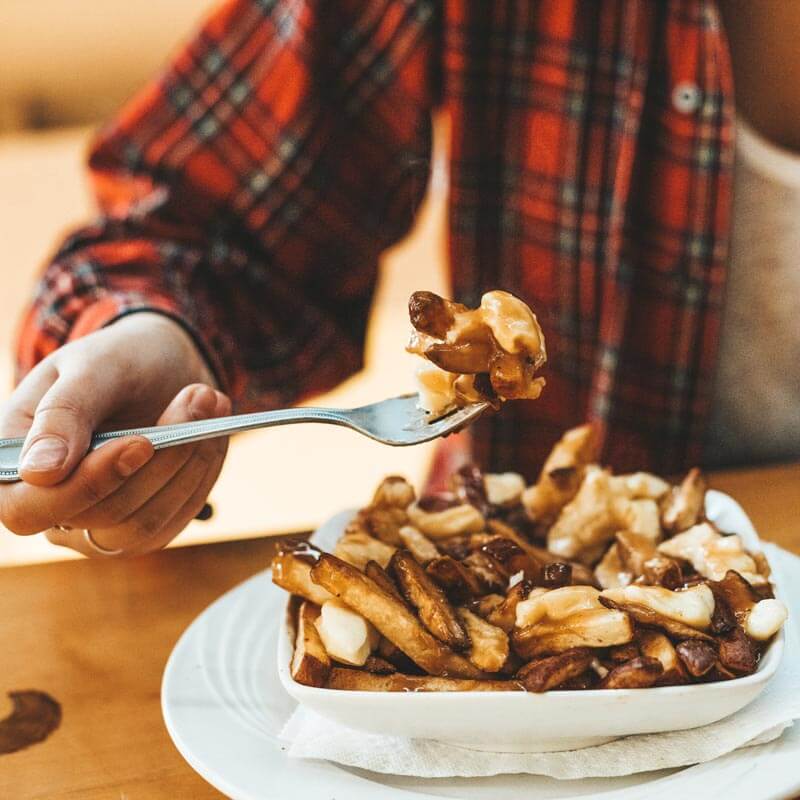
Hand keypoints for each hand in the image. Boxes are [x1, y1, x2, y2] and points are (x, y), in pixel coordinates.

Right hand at [0, 313, 230, 556]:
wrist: (160, 365)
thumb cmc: (117, 360)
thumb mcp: (90, 368)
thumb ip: (63, 413)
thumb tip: (39, 472)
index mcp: (12, 462)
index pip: (27, 508)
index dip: (86, 484)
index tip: (142, 442)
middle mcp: (50, 503)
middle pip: (103, 515)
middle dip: (162, 457)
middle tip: (198, 396)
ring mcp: (96, 522)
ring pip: (144, 524)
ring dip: (188, 464)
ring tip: (210, 402)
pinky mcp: (142, 525)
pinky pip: (175, 519)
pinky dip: (201, 474)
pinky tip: (212, 432)